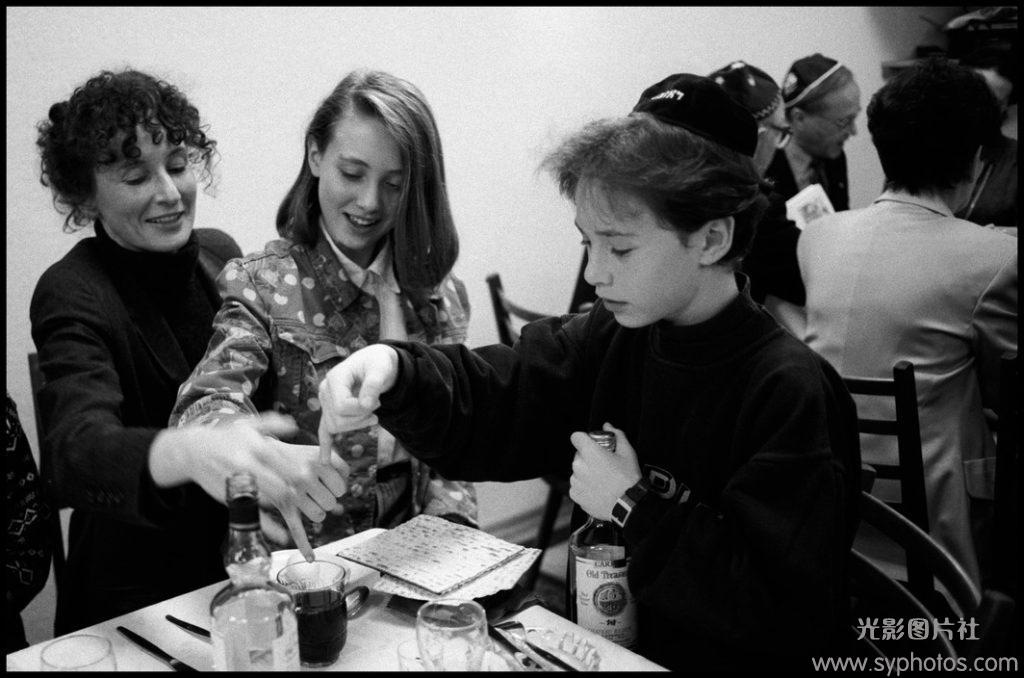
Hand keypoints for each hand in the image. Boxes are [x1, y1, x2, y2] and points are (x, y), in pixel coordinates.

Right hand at [150, 411, 349, 561]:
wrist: (192, 452)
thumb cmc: (225, 438)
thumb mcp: (248, 425)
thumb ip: (272, 423)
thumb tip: (295, 425)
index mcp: (254, 447)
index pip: (286, 462)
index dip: (304, 473)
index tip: (317, 478)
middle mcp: (247, 466)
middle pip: (281, 483)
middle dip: (300, 491)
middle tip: (317, 496)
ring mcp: (238, 485)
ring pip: (269, 500)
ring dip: (288, 505)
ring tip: (307, 508)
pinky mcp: (231, 500)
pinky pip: (252, 516)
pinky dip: (269, 528)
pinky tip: (285, 535)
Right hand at [318, 344, 398, 463]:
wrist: (376, 363)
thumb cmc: (379, 364)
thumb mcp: (381, 370)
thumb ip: (373, 385)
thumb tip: (366, 406)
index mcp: (334, 378)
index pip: (341, 407)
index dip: (361, 411)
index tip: (377, 404)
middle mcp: (325, 390)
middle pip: (337, 420)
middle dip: (360, 420)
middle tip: (377, 408)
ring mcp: (325, 402)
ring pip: (334, 427)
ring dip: (356, 425)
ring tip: (371, 414)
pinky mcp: (330, 411)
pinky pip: (324, 431)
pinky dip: (325, 446)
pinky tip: (325, 461)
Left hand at [568, 423, 640, 520]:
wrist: (628, 506)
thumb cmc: (628, 479)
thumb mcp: (628, 453)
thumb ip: (617, 435)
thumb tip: (608, 426)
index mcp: (590, 453)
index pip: (576, 437)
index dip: (583, 439)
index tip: (591, 444)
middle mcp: (579, 466)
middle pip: (578, 455)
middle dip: (588, 458)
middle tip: (603, 465)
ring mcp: (576, 481)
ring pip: (577, 471)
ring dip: (586, 473)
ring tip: (602, 480)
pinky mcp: (575, 495)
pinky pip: (577, 486)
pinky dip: (585, 487)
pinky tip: (598, 490)